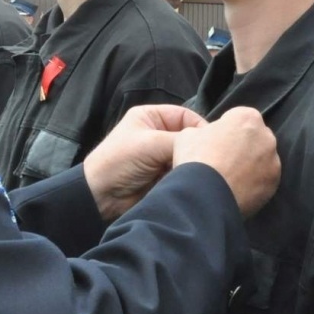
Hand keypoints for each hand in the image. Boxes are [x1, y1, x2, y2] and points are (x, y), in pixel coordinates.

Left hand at [83, 105, 206, 220]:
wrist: (100, 197)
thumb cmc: (119, 162)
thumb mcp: (149, 144)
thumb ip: (179, 141)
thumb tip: (205, 144)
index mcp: (151, 117)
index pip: (186, 116)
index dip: (200, 128)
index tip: (214, 142)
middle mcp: (158, 133)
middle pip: (188, 137)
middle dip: (196, 149)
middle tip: (209, 160)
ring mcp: (161, 155)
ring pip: (187, 156)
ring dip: (191, 165)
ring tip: (199, 173)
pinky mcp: (163, 175)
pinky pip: (182, 172)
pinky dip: (186, 177)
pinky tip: (191, 183)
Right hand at [171, 108, 279, 218]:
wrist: (206, 194)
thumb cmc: (197, 158)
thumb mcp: (189, 134)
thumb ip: (202, 131)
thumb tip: (203, 137)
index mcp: (247, 117)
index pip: (237, 118)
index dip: (224, 130)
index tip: (215, 142)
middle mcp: (266, 136)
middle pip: (253, 138)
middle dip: (241, 146)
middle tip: (222, 160)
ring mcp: (273, 161)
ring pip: (261, 160)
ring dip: (249, 165)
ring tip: (229, 177)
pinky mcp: (273, 183)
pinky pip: (263, 180)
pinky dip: (253, 183)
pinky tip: (236, 189)